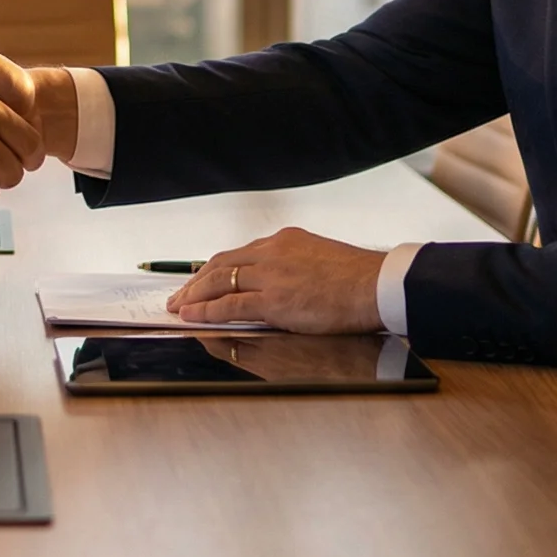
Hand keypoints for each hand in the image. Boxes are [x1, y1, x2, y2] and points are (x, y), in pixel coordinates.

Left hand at [165, 227, 386, 333]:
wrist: (377, 285)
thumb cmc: (360, 278)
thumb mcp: (322, 261)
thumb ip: (297, 267)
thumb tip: (283, 285)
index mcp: (286, 241)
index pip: (241, 253)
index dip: (217, 268)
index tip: (202, 278)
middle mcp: (272, 252)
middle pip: (222, 264)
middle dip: (197, 281)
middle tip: (180, 294)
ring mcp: (270, 275)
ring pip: (220, 282)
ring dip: (195, 296)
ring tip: (179, 307)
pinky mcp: (273, 299)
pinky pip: (230, 306)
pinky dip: (207, 311)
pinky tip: (193, 316)